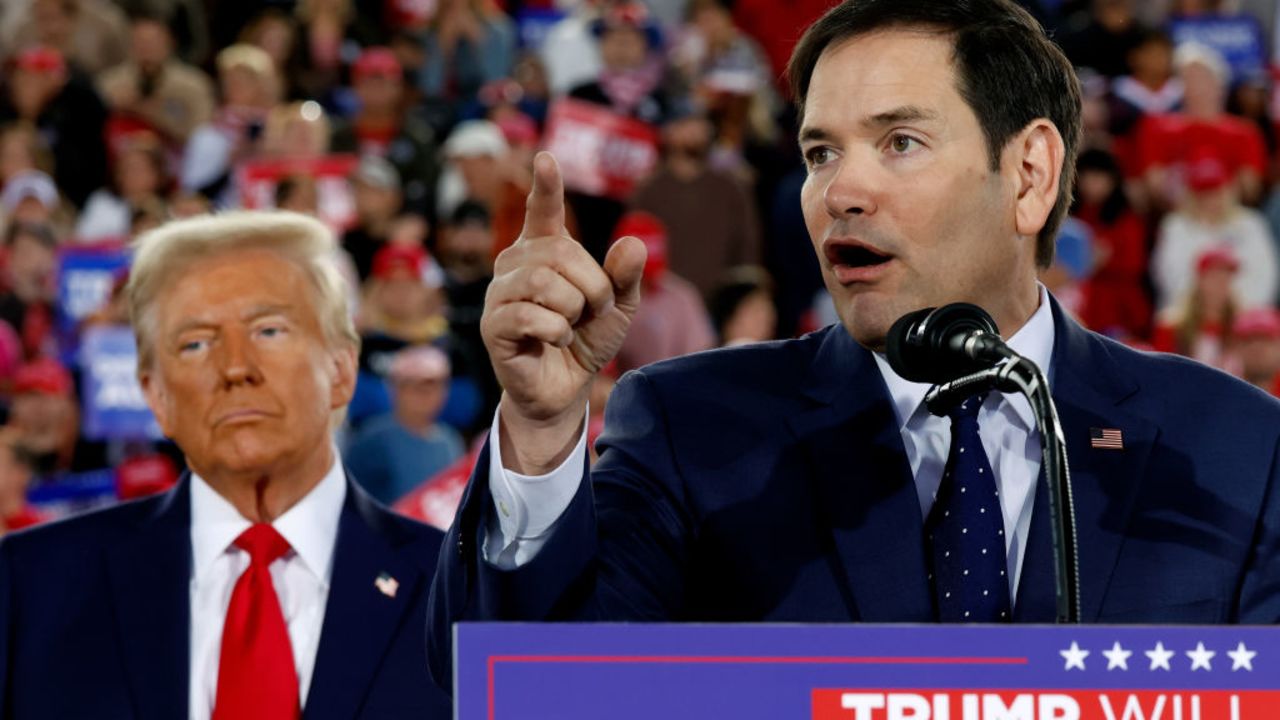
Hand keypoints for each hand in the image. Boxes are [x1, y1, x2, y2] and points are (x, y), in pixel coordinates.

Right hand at [482, 152, 645, 471]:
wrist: (563, 391)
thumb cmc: (585, 340)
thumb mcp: (618, 308)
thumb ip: (626, 277)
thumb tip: (633, 243)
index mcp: (543, 252)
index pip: (542, 212)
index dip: (546, 186)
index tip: (546, 158)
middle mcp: (514, 265)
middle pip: (558, 253)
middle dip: (591, 285)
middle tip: (593, 311)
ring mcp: (499, 295)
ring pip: (542, 282)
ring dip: (573, 307)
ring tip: (572, 326)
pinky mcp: (492, 326)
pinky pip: (530, 315)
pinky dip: (556, 330)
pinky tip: (554, 341)